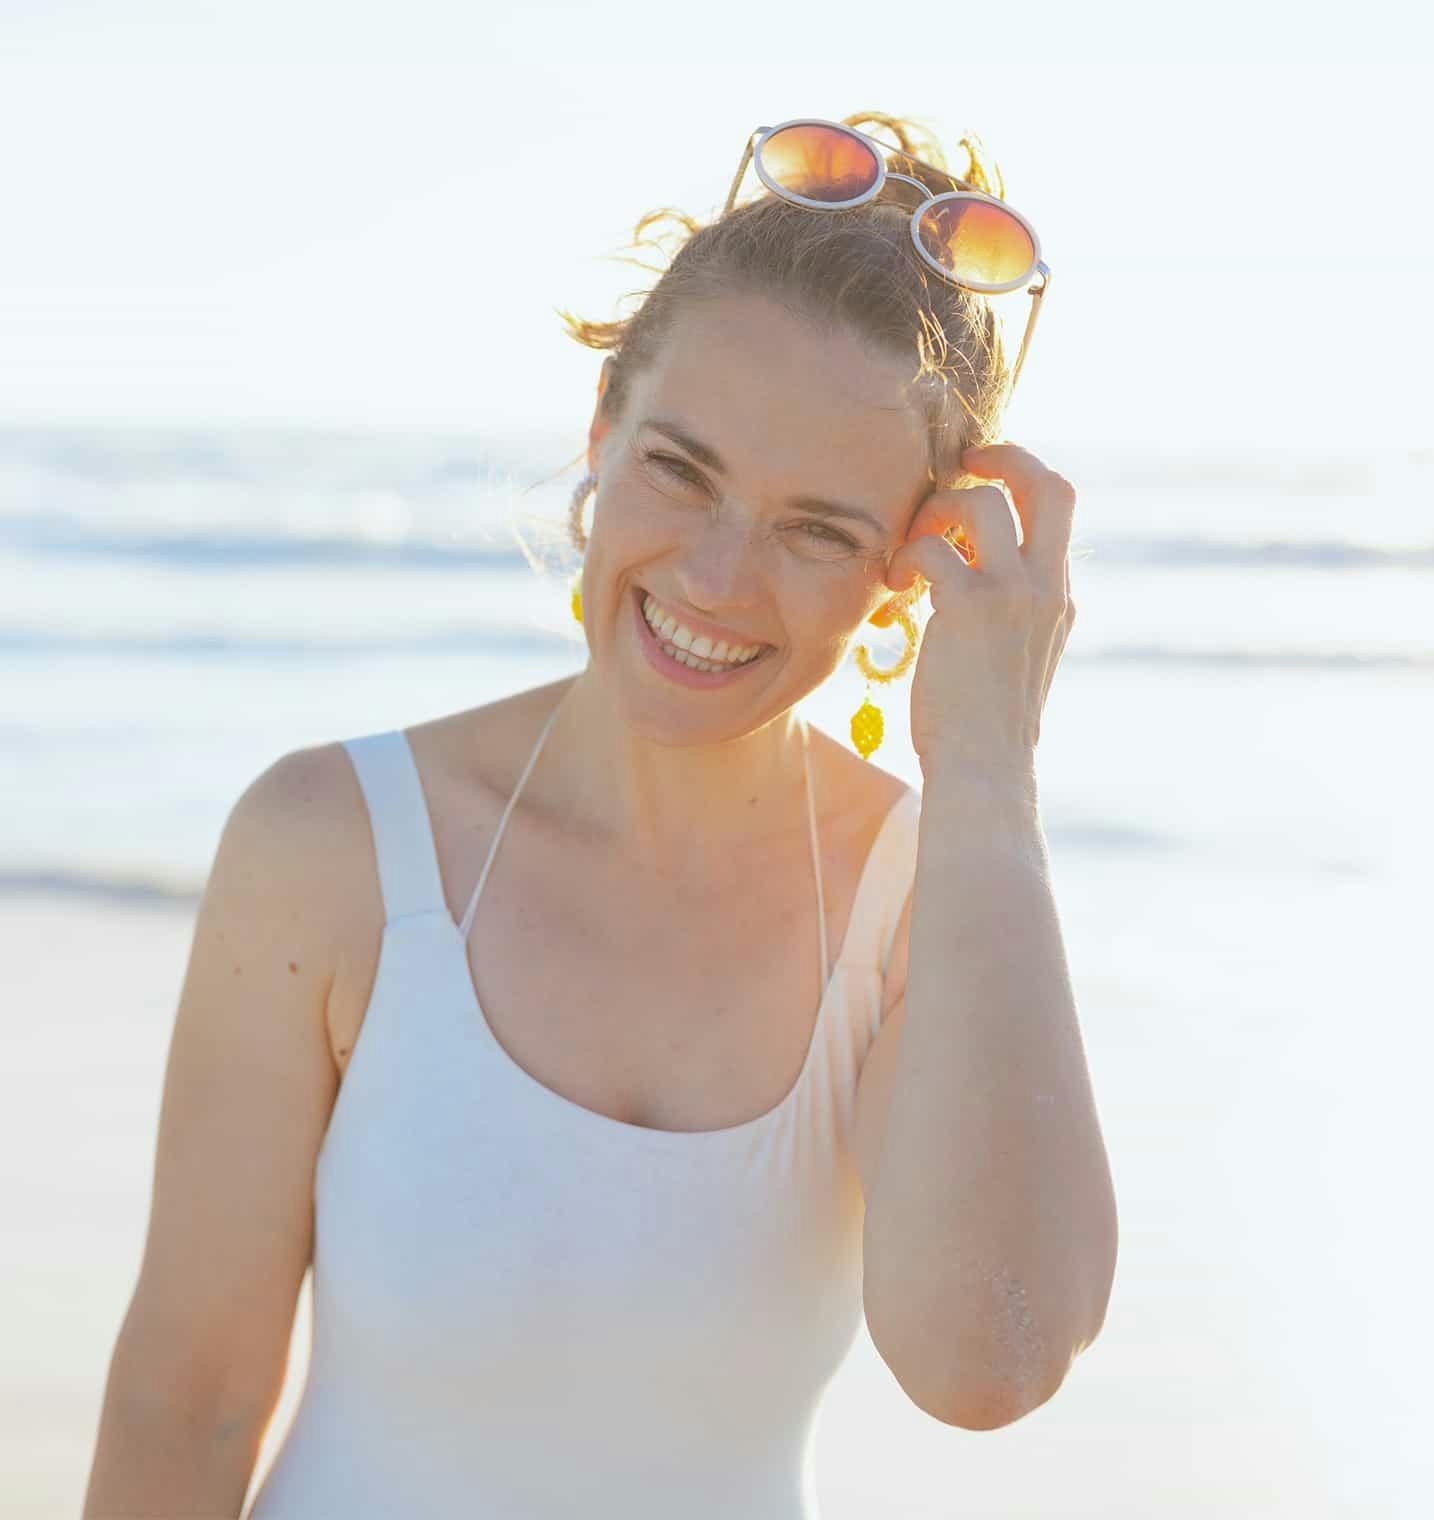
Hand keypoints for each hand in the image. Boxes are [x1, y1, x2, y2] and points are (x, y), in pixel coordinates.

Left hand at [882, 442, 1077, 782]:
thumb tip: (961, 576)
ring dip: (937, 511)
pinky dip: (906, 555)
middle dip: (1002, 456)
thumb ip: (1006, 614)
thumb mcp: (1013, 661)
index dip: (1020, 481)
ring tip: (911, 549)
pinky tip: (894, 585)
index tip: (979, 485)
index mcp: (1059, 598)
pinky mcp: (971, 607)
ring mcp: (1014, 594)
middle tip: (960, 464)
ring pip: (982, 503)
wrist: (985, 770)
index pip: (1058, 508)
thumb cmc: (983, 727)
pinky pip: (932, 546)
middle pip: (1048, 484)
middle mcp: (1047, 587)